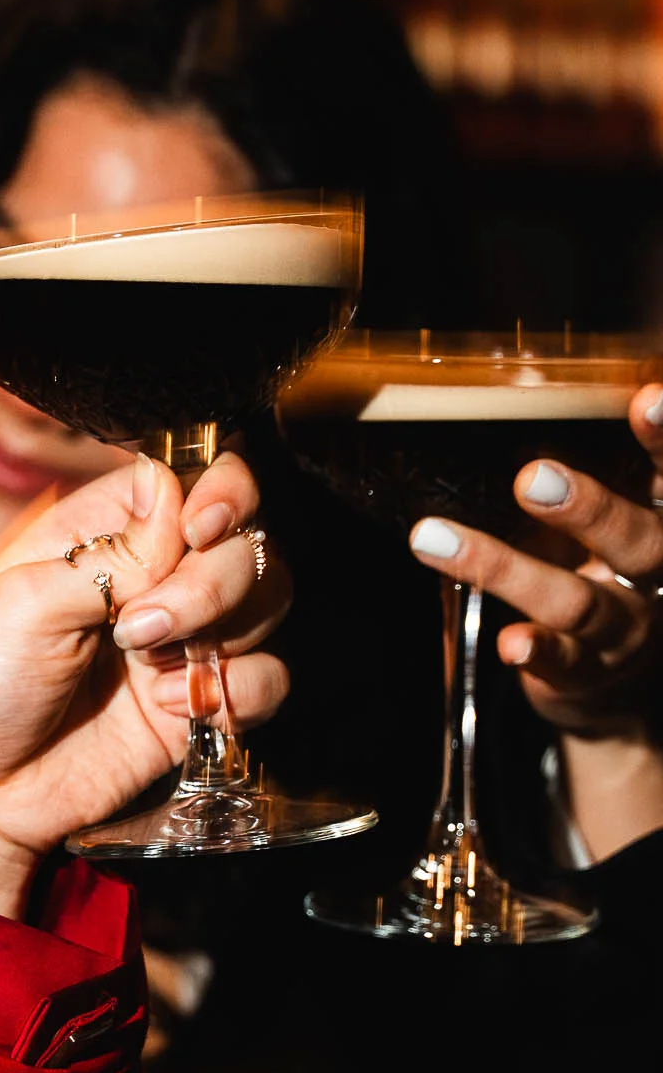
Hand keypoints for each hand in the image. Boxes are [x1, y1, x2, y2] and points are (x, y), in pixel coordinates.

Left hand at [0, 448, 287, 915]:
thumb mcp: (27, 602)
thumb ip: (112, 553)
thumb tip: (175, 496)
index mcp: (106, 529)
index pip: (199, 478)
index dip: (220, 493)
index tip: (197, 527)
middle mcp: (156, 575)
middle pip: (247, 538)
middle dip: (214, 578)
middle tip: (142, 625)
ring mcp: (186, 638)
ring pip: (270, 600)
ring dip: (222, 628)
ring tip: (149, 665)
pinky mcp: (203, 701)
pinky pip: (270, 678)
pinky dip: (238, 689)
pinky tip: (170, 707)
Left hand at [408, 383, 662, 858]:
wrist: (615, 688)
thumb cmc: (602, 572)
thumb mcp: (609, 519)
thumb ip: (586, 469)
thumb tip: (520, 383)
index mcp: (662, 523)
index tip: (647, 398)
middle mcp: (658, 578)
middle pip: (641, 540)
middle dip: (589, 507)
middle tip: (531, 477)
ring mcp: (627, 632)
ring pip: (576, 602)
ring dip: (502, 568)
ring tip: (434, 538)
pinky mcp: (587, 674)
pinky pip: (562, 661)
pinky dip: (536, 650)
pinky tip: (510, 644)